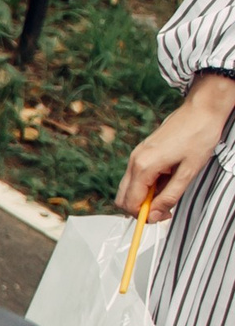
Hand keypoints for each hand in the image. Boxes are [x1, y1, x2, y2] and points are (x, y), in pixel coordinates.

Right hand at [117, 72, 234, 219]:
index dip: (144, 215)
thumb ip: (170, 196)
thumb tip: (155, 215)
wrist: (202, 109)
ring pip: (129, 187)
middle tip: (163, 208)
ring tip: (168, 191)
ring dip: (144, 196)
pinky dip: (147, 185)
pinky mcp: (142, 152)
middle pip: (122, 198)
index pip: (130, 203)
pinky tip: (166, 179)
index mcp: (144, 166)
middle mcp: (135, 161)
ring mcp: (137, 155)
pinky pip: (136, 176)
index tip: (162, 216)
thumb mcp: (189, 171)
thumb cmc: (199, 135)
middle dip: (139, 208)